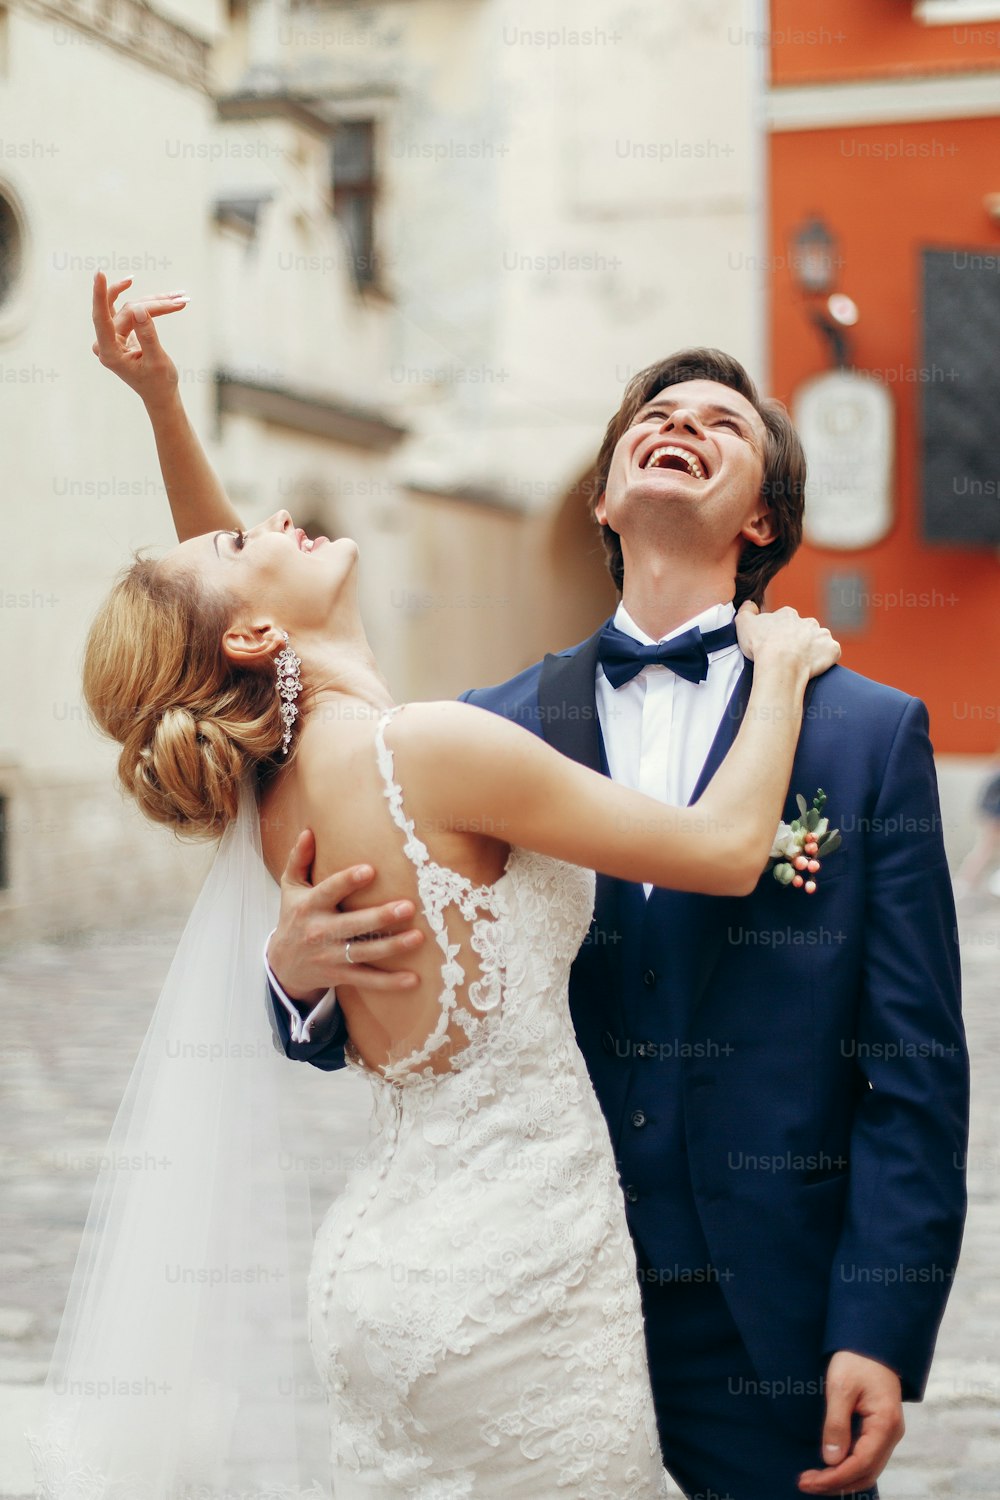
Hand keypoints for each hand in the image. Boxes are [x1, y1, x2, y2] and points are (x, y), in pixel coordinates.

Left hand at [91, 270, 186, 410]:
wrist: (161, 396)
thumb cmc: (160, 383)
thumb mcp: (157, 361)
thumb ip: (147, 335)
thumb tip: (140, 309)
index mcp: (110, 353)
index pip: (101, 318)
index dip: (100, 294)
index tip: (99, 273)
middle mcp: (106, 343)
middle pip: (127, 312)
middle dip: (153, 304)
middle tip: (179, 301)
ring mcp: (112, 338)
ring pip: (132, 310)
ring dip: (156, 304)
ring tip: (180, 300)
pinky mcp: (120, 333)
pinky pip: (132, 313)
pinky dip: (149, 306)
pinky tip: (154, 292)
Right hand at [267, 830, 423, 1004]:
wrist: (282, 965)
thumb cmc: (294, 917)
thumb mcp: (291, 888)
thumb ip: (299, 859)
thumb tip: (309, 831)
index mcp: (310, 906)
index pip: (329, 891)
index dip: (348, 881)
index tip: (370, 870)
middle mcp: (320, 931)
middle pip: (353, 924)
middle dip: (380, 917)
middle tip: (408, 907)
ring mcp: (331, 956)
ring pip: (365, 953)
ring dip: (393, 947)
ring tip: (418, 937)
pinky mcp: (340, 975)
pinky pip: (368, 980)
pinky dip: (390, 982)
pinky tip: (414, 979)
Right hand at [736, 601, 840, 679]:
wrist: (780, 665)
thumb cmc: (761, 645)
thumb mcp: (743, 622)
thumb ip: (746, 610)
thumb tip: (749, 604)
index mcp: (788, 614)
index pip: (786, 620)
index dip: (780, 632)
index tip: (775, 644)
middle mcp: (807, 621)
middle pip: (804, 629)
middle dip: (798, 640)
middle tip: (788, 655)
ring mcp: (821, 635)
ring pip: (819, 640)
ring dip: (813, 648)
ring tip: (801, 662)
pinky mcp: (832, 649)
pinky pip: (831, 653)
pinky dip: (825, 658)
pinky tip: (813, 666)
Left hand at [798, 1351, 904, 1494]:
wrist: (871, 1341)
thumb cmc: (856, 1359)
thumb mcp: (840, 1387)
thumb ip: (836, 1424)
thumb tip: (831, 1460)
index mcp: (885, 1424)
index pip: (861, 1464)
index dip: (834, 1478)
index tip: (808, 1481)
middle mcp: (891, 1434)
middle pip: (865, 1473)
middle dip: (836, 1483)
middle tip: (805, 1483)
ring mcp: (887, 1434)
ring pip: (867, 1469)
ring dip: (841, 1478)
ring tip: (813, 1480)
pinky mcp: (879, 1430)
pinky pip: (866, 1458)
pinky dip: (848, 1468)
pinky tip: (829, 1468)